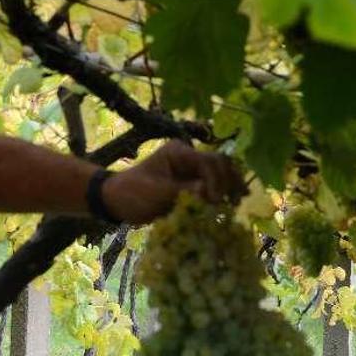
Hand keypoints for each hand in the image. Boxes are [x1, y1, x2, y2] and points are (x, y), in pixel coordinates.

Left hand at [103, 140, 246, 224]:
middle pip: (220, 164)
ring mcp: (192, 171)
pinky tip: (234, 202)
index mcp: (179, 152)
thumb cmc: (132, 193)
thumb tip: (209, 193)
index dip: (215, 180)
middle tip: (233, 202)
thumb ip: (183, 192)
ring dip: (230, 186)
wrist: (118, 201)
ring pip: (221, 173)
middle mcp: (189, 158)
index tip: (214, 200)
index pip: (207, 162)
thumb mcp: (155, 193)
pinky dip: (224, 193)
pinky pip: (214, 186)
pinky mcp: (193, 184)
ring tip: (237, 202)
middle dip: (228, 181)